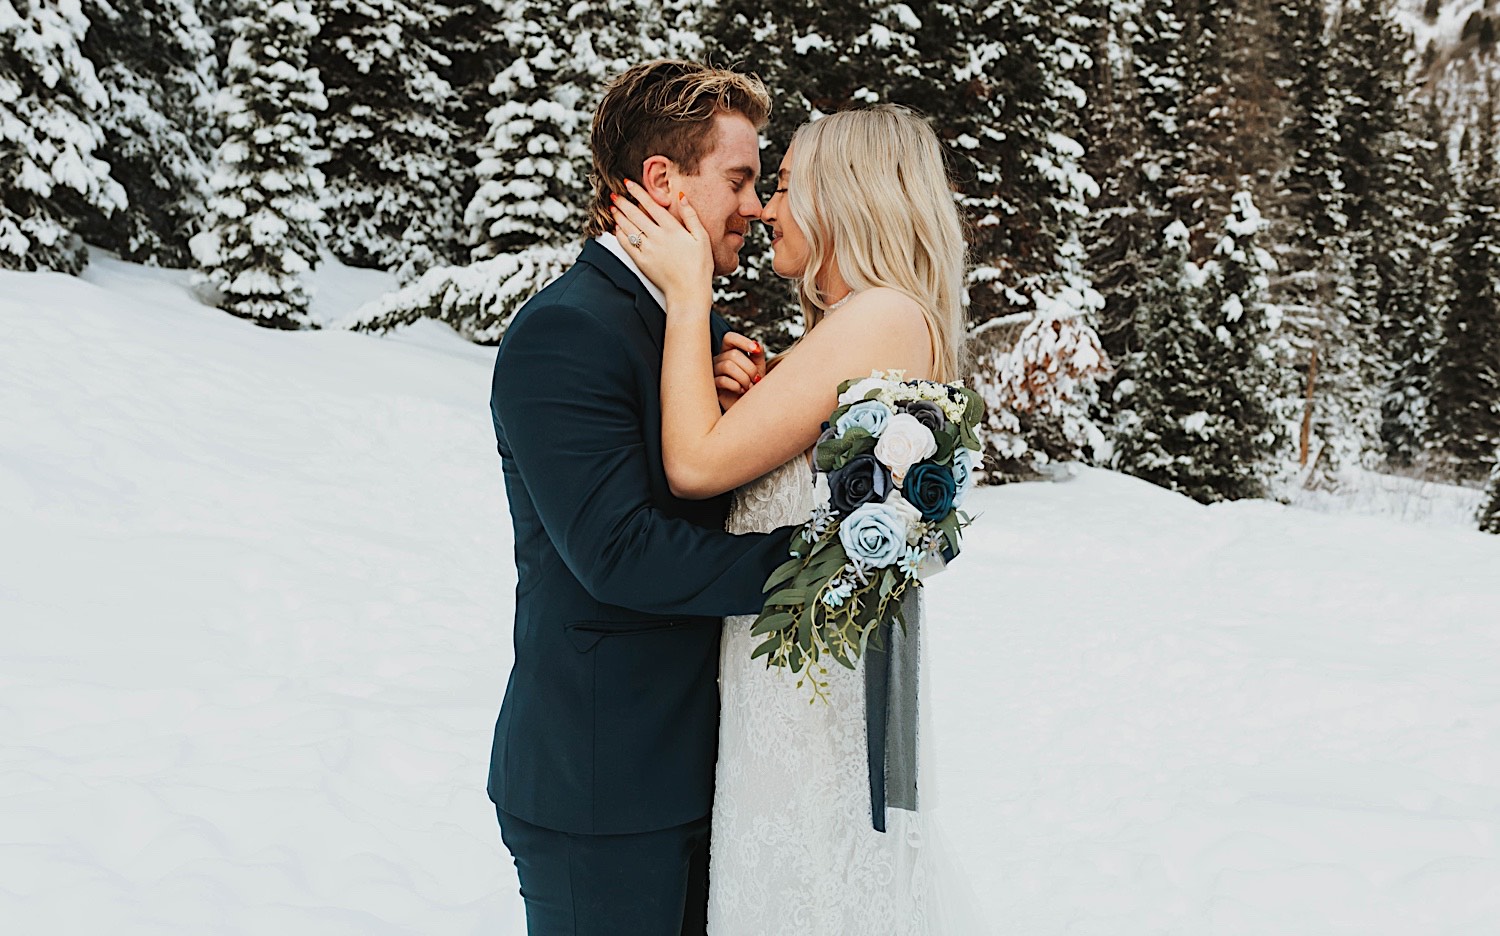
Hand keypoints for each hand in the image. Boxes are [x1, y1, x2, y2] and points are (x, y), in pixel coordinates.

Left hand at [611, 179, 712, 316]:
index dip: (638, 193)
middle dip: (623, 203)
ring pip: (629, 228)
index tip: (628, 184)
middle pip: (635, 215)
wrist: (689, 292)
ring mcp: (648, 250)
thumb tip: (682, 197)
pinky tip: (616, 228)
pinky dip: (619, 235)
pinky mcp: (642, 262)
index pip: (651, 206)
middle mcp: (658, 237)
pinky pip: (627, 245)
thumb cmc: (699, 266)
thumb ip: (691, 216)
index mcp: (673, 229)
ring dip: (619, 216)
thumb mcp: (701, 238)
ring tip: (613, 207)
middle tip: (614, 194)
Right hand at [713, 332, 766, 410]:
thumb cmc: (753, 385)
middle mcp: (719, 360)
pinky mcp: (712, 386)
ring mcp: (713, 372)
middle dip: (749, 368)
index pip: (729, 337)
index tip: (755, 350)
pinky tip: (740, 391)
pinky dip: (736, 386)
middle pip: (733, 354)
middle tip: (756, 380)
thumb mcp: (759, 367)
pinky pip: (722, 380)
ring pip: (728, 366)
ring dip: (744, 378)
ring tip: (749, 386)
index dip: (742, 341)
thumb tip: (756, 344)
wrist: (748, 406)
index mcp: (729, 352)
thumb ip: (758, 354)